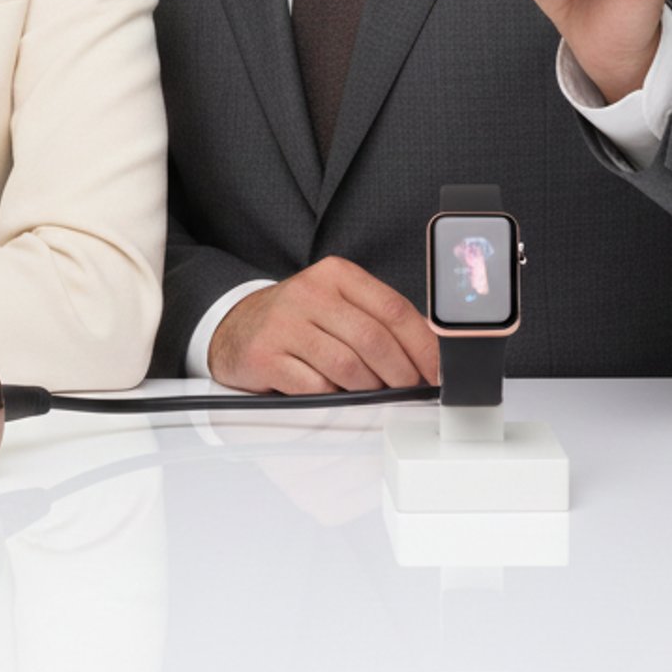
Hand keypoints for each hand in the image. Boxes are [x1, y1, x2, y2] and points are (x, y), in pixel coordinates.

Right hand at [208, 257, 437, 393]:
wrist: (236, 328)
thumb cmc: (299, 320)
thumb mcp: (338, 304)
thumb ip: (379, 320)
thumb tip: (429, 352)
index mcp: (336, 274)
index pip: (392, 308)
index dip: (422, 345)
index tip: (436, 371)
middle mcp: (309, 292)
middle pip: (373, 339)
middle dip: (400, 374)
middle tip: (408, 390)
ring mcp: (285, 323)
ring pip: (347, 367)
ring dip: (367, 389)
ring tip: (369, 391)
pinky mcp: (265, 354)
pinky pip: (315, 386)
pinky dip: (331, 396)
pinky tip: (330, 390)